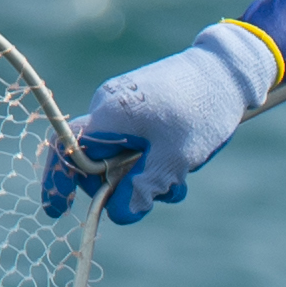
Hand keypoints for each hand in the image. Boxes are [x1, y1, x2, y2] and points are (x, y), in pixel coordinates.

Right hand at [44, 20, 284, 222]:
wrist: (228, 71)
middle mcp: (109, 106)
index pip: (66, 149)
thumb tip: (118, 215)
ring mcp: (125, 105)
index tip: (57, 210)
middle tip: (156, 196)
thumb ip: (143, 188)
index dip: (57, 180)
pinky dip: (153, 161)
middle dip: (120, 186)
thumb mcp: (175, 159)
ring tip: (179, 180)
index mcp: (109, 114)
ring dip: (145, 177)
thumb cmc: (202, 110)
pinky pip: (135, 144)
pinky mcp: (141, 107)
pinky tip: (182, 165)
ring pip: (120, 157)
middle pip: (94, 160)